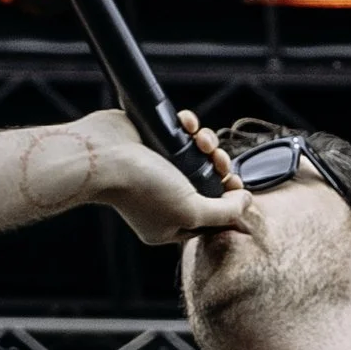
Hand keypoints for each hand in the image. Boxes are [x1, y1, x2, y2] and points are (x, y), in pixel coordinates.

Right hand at [72, 108, 260, 250]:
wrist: (104, 155)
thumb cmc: (142, 188)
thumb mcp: (191, 211)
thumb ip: (223, 212)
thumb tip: (246, 203)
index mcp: (170, 225)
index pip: (210, 218)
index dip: (229, 202)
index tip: (236, 187)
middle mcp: (164, 200)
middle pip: (208, 184)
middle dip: (220, 168)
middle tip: (219, 161)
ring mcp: (159, 170)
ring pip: (198, 156)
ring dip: (208, 144)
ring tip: (202, 140)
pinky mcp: (154, 143)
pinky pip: (183, 134)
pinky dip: (190, 126)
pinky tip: (186, 123)